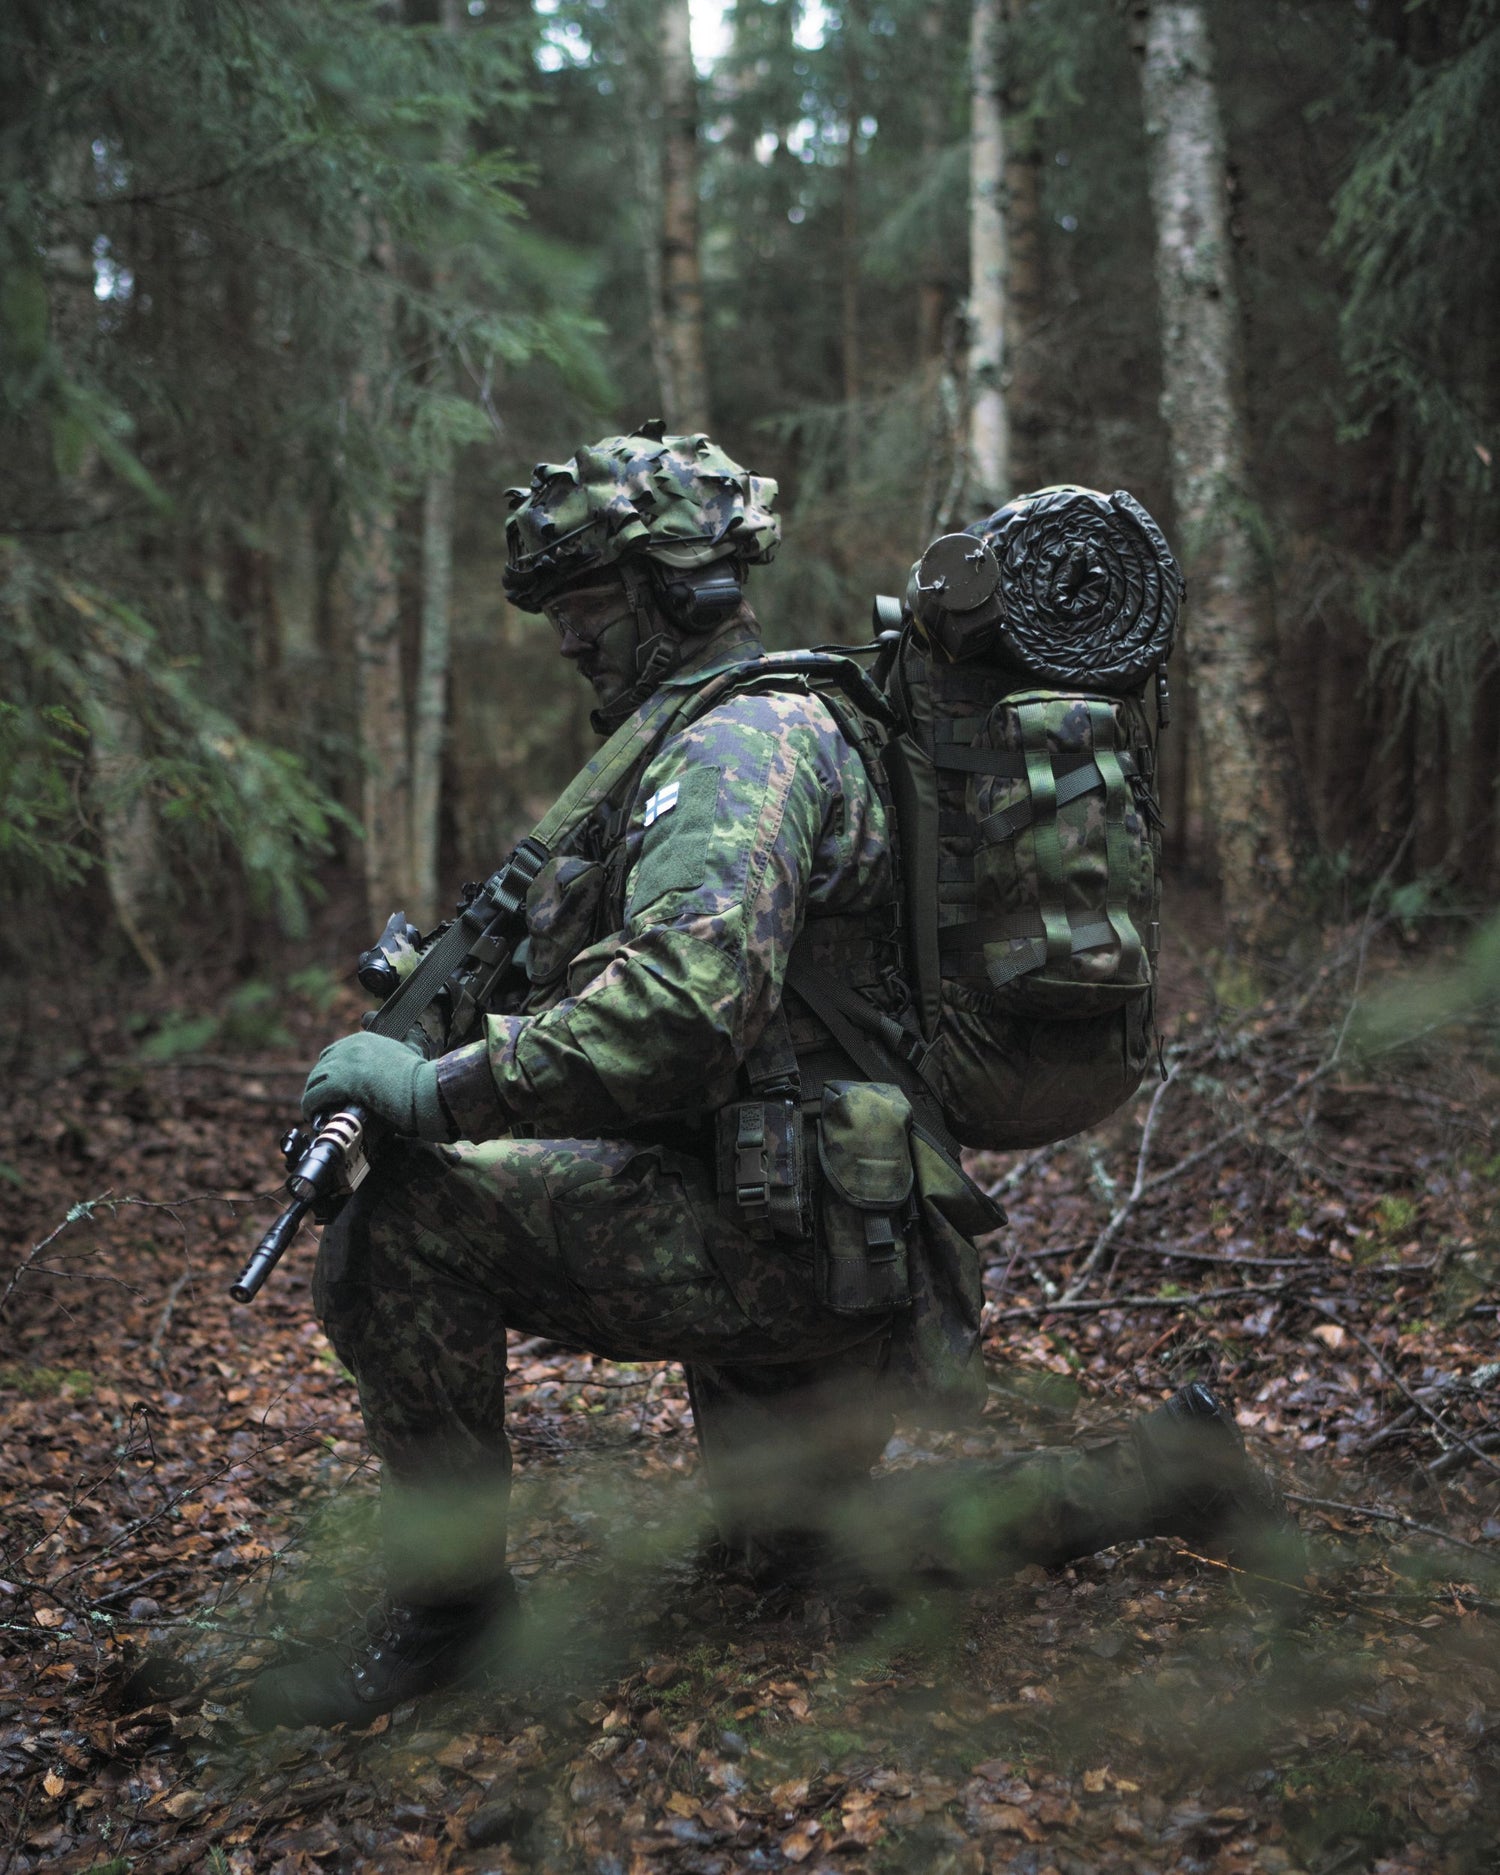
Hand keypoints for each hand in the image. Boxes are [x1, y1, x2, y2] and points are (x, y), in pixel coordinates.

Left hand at [300, 1033, 452, 1140]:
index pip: (334, 1053)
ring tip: (315, 1113)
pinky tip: (313, 1116)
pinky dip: (310, 1107)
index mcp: (366, 1039)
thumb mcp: (403, 1058)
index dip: (330, 1073)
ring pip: (315, 1081)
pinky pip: (315, 1095)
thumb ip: (386, 1060)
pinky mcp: (342, 1081)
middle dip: (319, 1086)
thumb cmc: (421, 1082)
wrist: (428, 1090)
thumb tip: (379, 1078)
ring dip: (313, 1097)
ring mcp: (346, 1062)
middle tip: (322, 1105)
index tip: (330, 1090)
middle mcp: (353, 1046)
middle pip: (322, 1066)